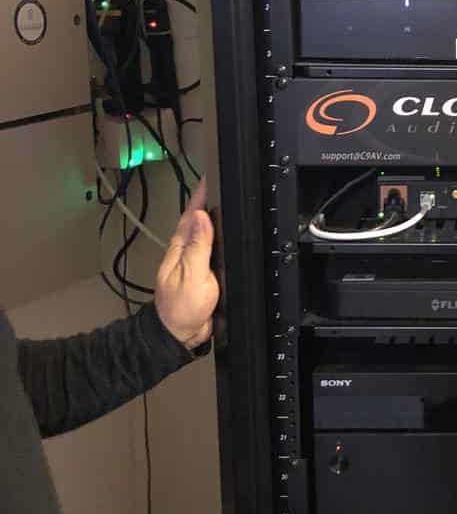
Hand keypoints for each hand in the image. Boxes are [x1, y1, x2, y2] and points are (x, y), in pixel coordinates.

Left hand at [155, 178, 218, 349]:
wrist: (179, 334)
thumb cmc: (181, 308)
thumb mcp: (193, 274)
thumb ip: (199, 245)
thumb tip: (201, 217)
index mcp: (180, 248)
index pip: (192, 215)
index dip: (201, 196)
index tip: (209, 179)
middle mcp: (183, 253)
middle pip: (196, 222)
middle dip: (205, 202)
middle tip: (215, 185)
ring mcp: (190, 263)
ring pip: (201, 235)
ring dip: (209, 219)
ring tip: (217, 203)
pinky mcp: (199, 274)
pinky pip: (208, 250)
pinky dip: (214, 240)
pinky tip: (220, 239)